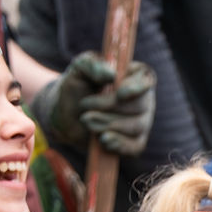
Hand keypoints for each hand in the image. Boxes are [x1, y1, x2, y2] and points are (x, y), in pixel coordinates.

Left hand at [30, 51, 155, 155]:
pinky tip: (103, 140)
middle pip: (140, 105)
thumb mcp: (78, 69)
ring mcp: (141, 120)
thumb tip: (111, 75)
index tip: (119, 94)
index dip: (136, 88)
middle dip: (109, 108)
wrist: (65, 115)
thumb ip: (92, 65)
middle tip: (84, 107)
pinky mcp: (133, 141)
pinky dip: (119, 144)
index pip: (146, 80)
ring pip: (136, 126)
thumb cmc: (76, 86)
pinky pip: (135, 146)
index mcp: (134, 75)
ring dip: (107, 124)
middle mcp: (143, 98)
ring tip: (85, 120)